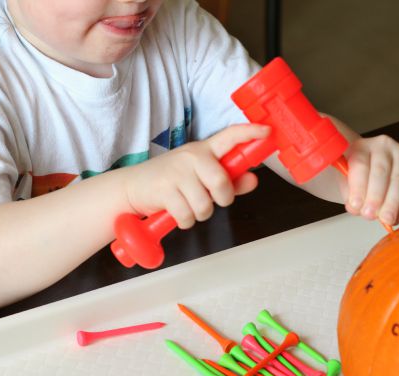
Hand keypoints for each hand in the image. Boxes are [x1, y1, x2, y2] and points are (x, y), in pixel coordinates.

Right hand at [124, 124, 270, 228]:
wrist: (132, 187)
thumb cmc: (170, 181)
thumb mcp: (200, 177)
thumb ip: (229, 180)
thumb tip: (253, 180)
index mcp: (204, 150)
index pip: (230, 136)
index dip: (250, 133)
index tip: (266, 131)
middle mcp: (192, 157)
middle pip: (221, 182)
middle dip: (221, 200)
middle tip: (212, 201)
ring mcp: (176, 172)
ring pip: (205, 205)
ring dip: (200, 214)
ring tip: (189, 207)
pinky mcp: (164, 189)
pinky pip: (187, 216)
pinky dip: (185, 221)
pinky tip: (177, 212)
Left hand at [341, 135, 398, 225]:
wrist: (371, 165)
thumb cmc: (356, 173)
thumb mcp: (345, 180)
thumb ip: (350, 193)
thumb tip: (357, 208)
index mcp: (362, 146)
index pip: (360, 165)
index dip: (357, 187)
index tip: (355, 205)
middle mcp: (383, 146)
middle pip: (381, 172)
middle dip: (376, 197)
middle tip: (370, 214)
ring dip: (392, 203)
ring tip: (386, 219)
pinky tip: (396, 216)